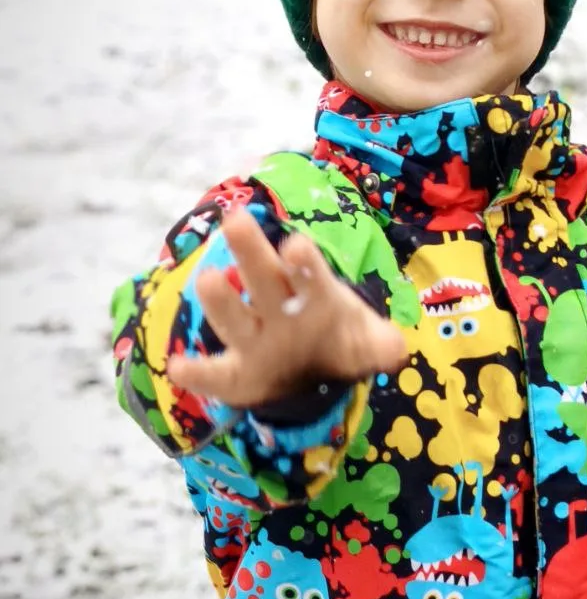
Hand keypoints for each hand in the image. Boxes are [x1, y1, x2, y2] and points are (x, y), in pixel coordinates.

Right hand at [165, 207, 407, 406]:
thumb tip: (397, 349)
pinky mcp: (237, 377)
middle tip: (236, 221)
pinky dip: (196, 373)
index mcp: (311, 296)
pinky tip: (178, 367)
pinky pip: (214, 375)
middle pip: (264, 279)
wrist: (315, 373)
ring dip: (221, 302)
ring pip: (235, 318)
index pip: (308, 276)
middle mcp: (278, 309)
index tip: (298, 245)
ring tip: (209, 281)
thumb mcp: (366, 345)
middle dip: (252, 253)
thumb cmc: (338, 340)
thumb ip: (380, 346)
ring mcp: (254, 340)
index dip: (304, 264)